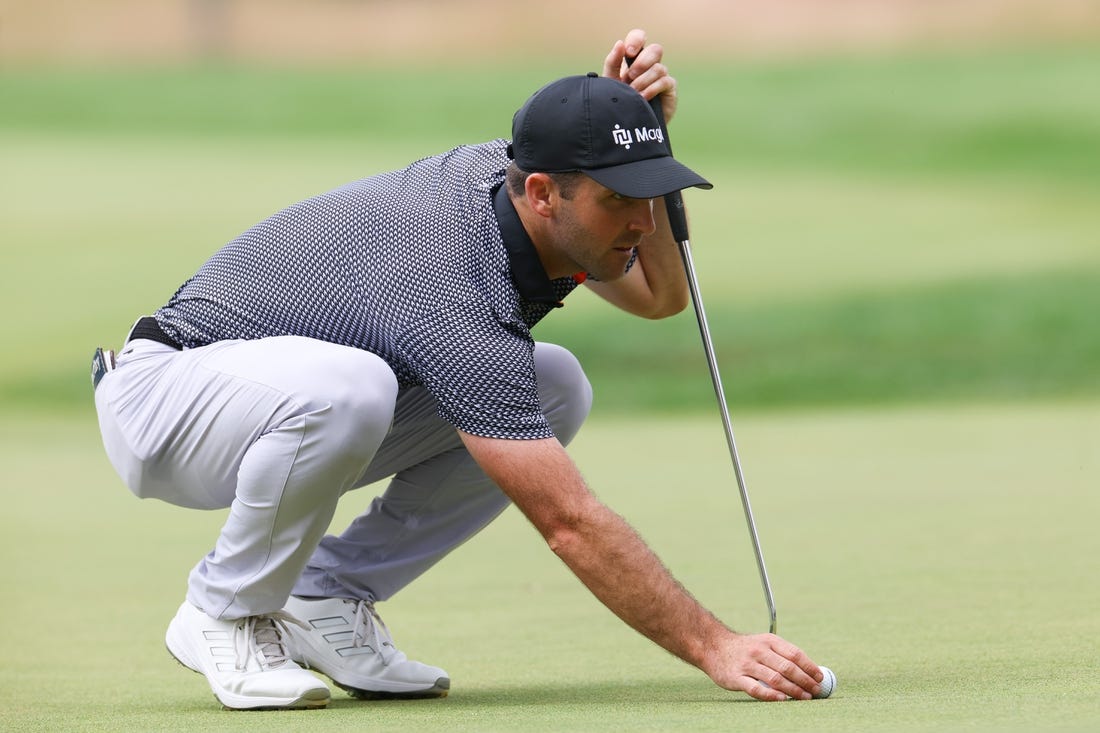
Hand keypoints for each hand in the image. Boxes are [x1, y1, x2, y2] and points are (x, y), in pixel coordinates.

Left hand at [602, 28, 677, 123]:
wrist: (628, 124)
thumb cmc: (619, 101)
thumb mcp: (610, 82)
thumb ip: (612, 63)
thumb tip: (619, 43)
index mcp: (634, 57)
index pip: (639, 37)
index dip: (636, 40)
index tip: (628, 52)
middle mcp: (650, 63)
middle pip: (656, 49)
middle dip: (642, 62)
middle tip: (630, 76)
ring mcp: (661, 75)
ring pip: (659, 68)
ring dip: (644, 80)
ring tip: (634, 93)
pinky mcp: (669, 88)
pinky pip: (665, 81)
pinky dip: (652, 88)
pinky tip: (643, 98)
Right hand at [703, 632, 823, 700]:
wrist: (712, 646)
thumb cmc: (744, 648)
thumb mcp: (763, 643)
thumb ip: (781, 654)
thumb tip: (808, 671)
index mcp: (768, 641)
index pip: (794, 654)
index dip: (809, 667)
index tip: (819, 677)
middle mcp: (759, 651)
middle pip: (787, 667)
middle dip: (805, 680)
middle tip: (815, 690)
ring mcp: (747, 665)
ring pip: (775, 679)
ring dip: (793, 690)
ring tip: (805, 697)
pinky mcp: (736, 677)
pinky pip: (756, 688)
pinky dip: (771, 695)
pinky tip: (782, 699)